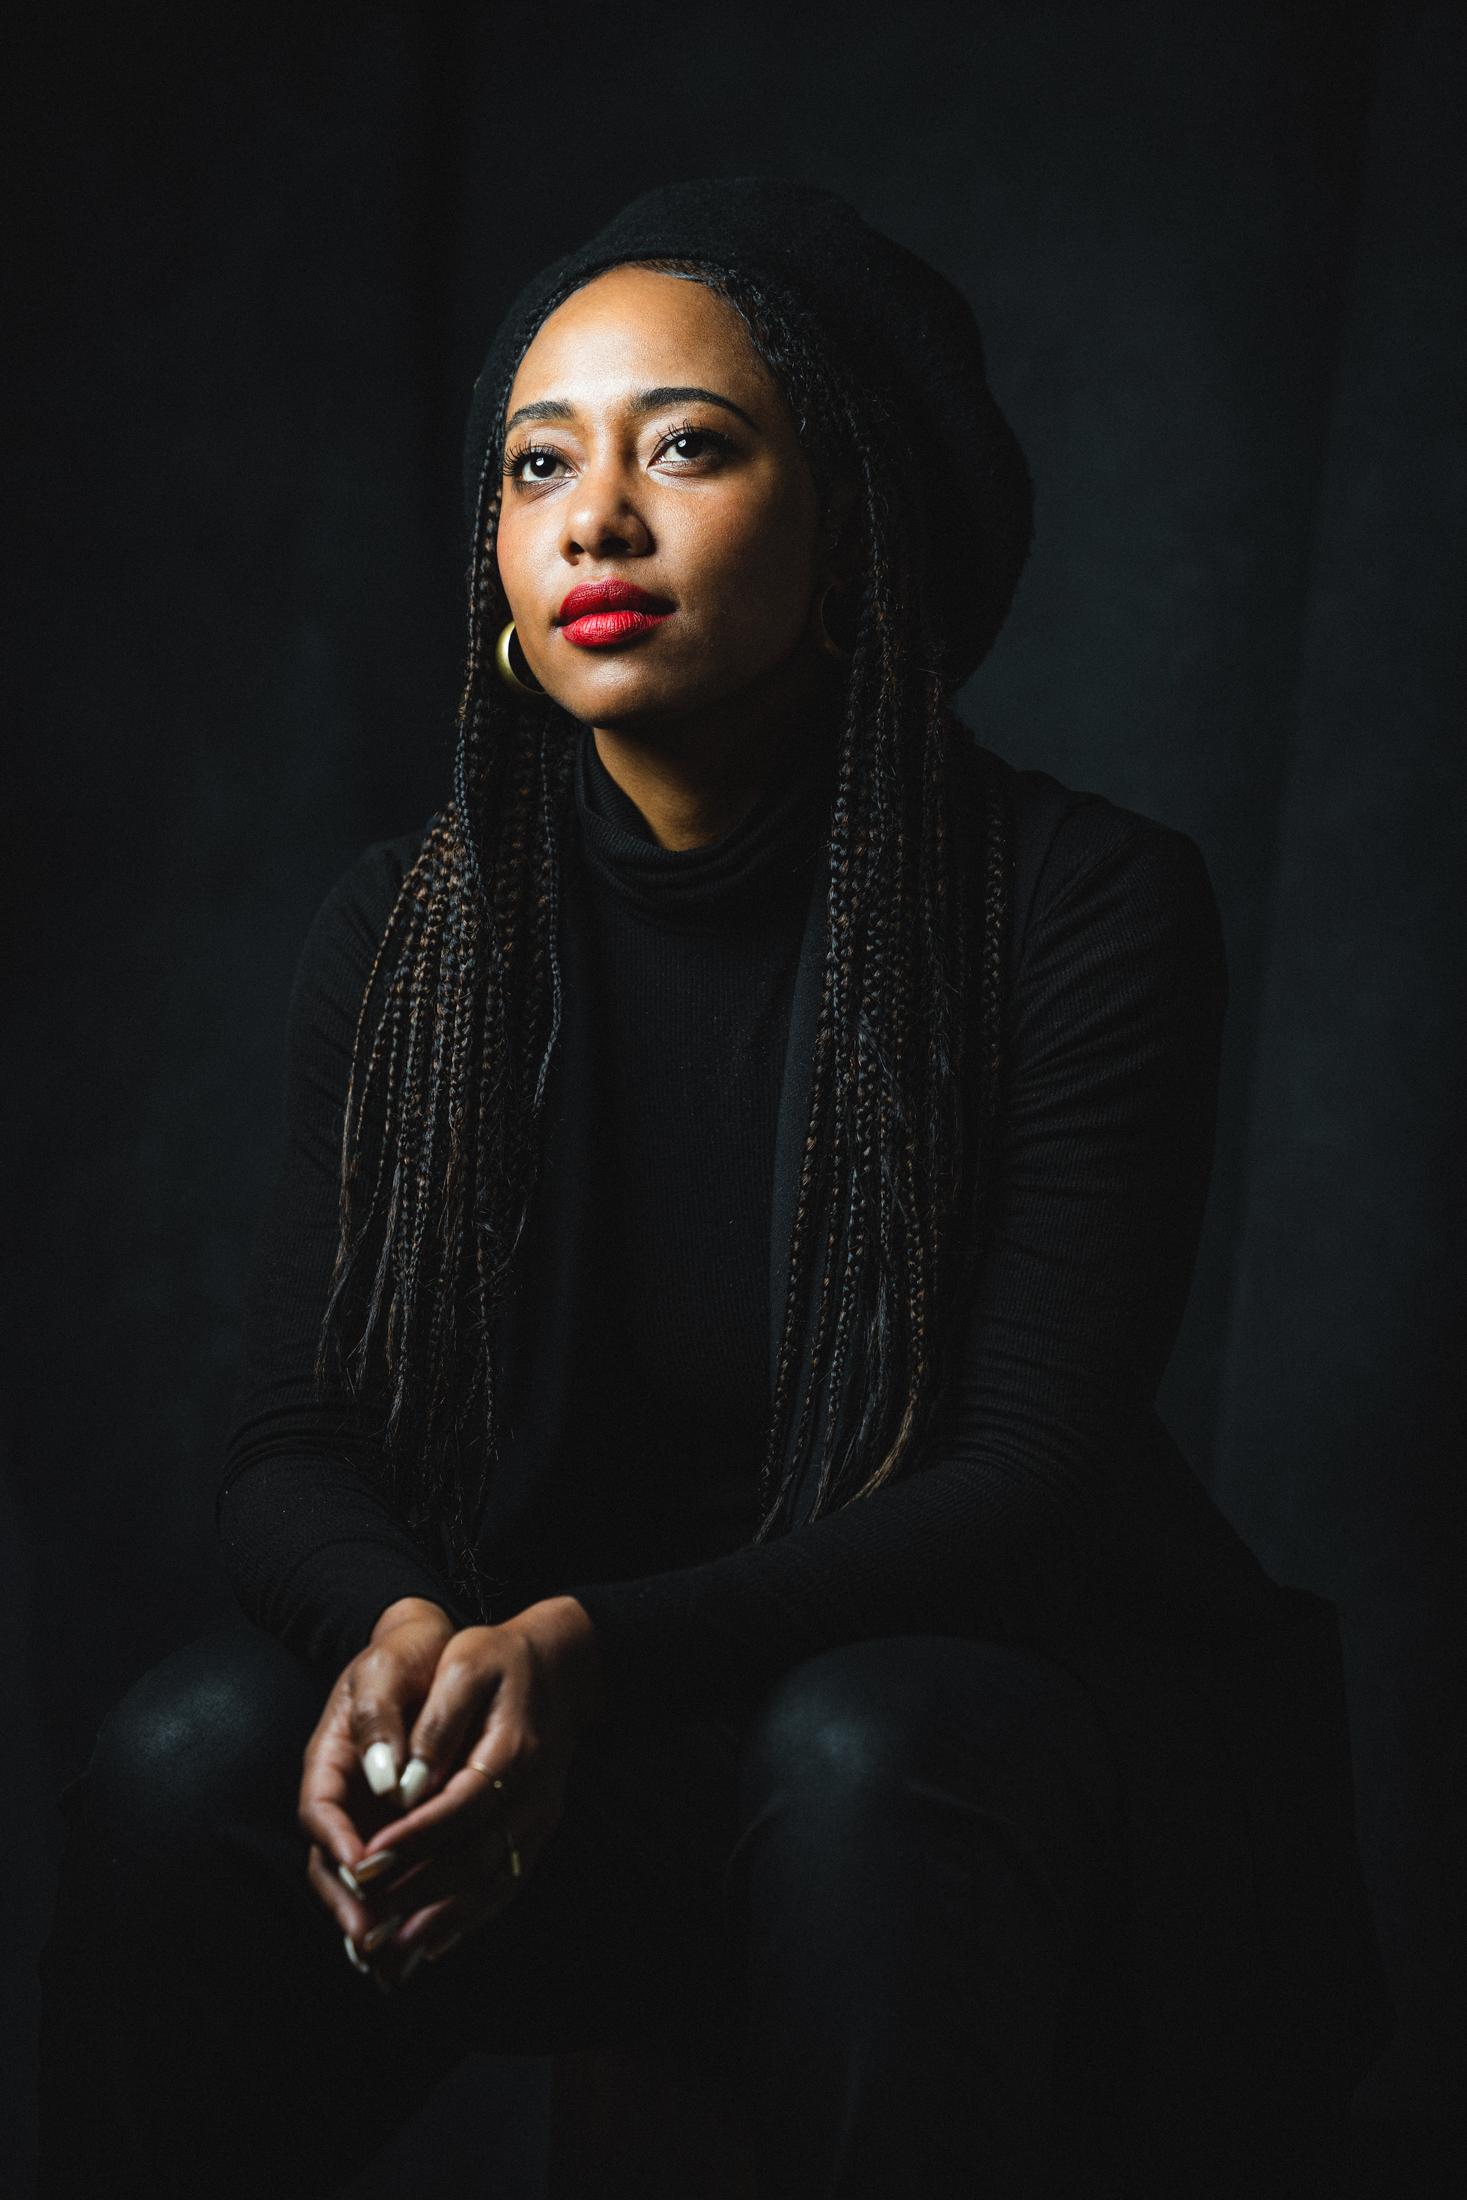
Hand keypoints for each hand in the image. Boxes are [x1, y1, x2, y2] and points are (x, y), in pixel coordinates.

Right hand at [296, 1598, 456, 1985]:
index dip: (337, 1844)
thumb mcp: (383, 1674)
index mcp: (328, 1760)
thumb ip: (377, 1721)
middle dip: (349, 1903)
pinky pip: (389, 1878)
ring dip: (371, 1921)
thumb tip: (384, 1778)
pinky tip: (415, 1948)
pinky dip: (398, 1912)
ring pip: (357, 1881)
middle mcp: (343, 1796)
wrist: (426, 1649)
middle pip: (331, 1862)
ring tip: (390, 1964)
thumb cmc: (401, 1657)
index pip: (320, 1811)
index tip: (362, 1869)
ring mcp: (367, 1815)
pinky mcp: (395, 1828)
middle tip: (372, 1940)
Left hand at [299, 1595, 601, 1989]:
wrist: (559, 1663)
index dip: (411, 1840)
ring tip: (392, 1957)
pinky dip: (471, 1918)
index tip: (364, 1865)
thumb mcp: (465, 1664)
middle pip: (474, 1859)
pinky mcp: (536, 1832)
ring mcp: (538, 1818)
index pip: (458, 1808)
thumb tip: (402, 1784)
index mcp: (512, 1751)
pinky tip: (435, 1943)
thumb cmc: (498, 1658)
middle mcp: (532, 1795)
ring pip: (490, 1883)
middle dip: (416, 1897)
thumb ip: (436, 1725)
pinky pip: (505, 1885)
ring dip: (440, 1923)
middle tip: (366, 1928)